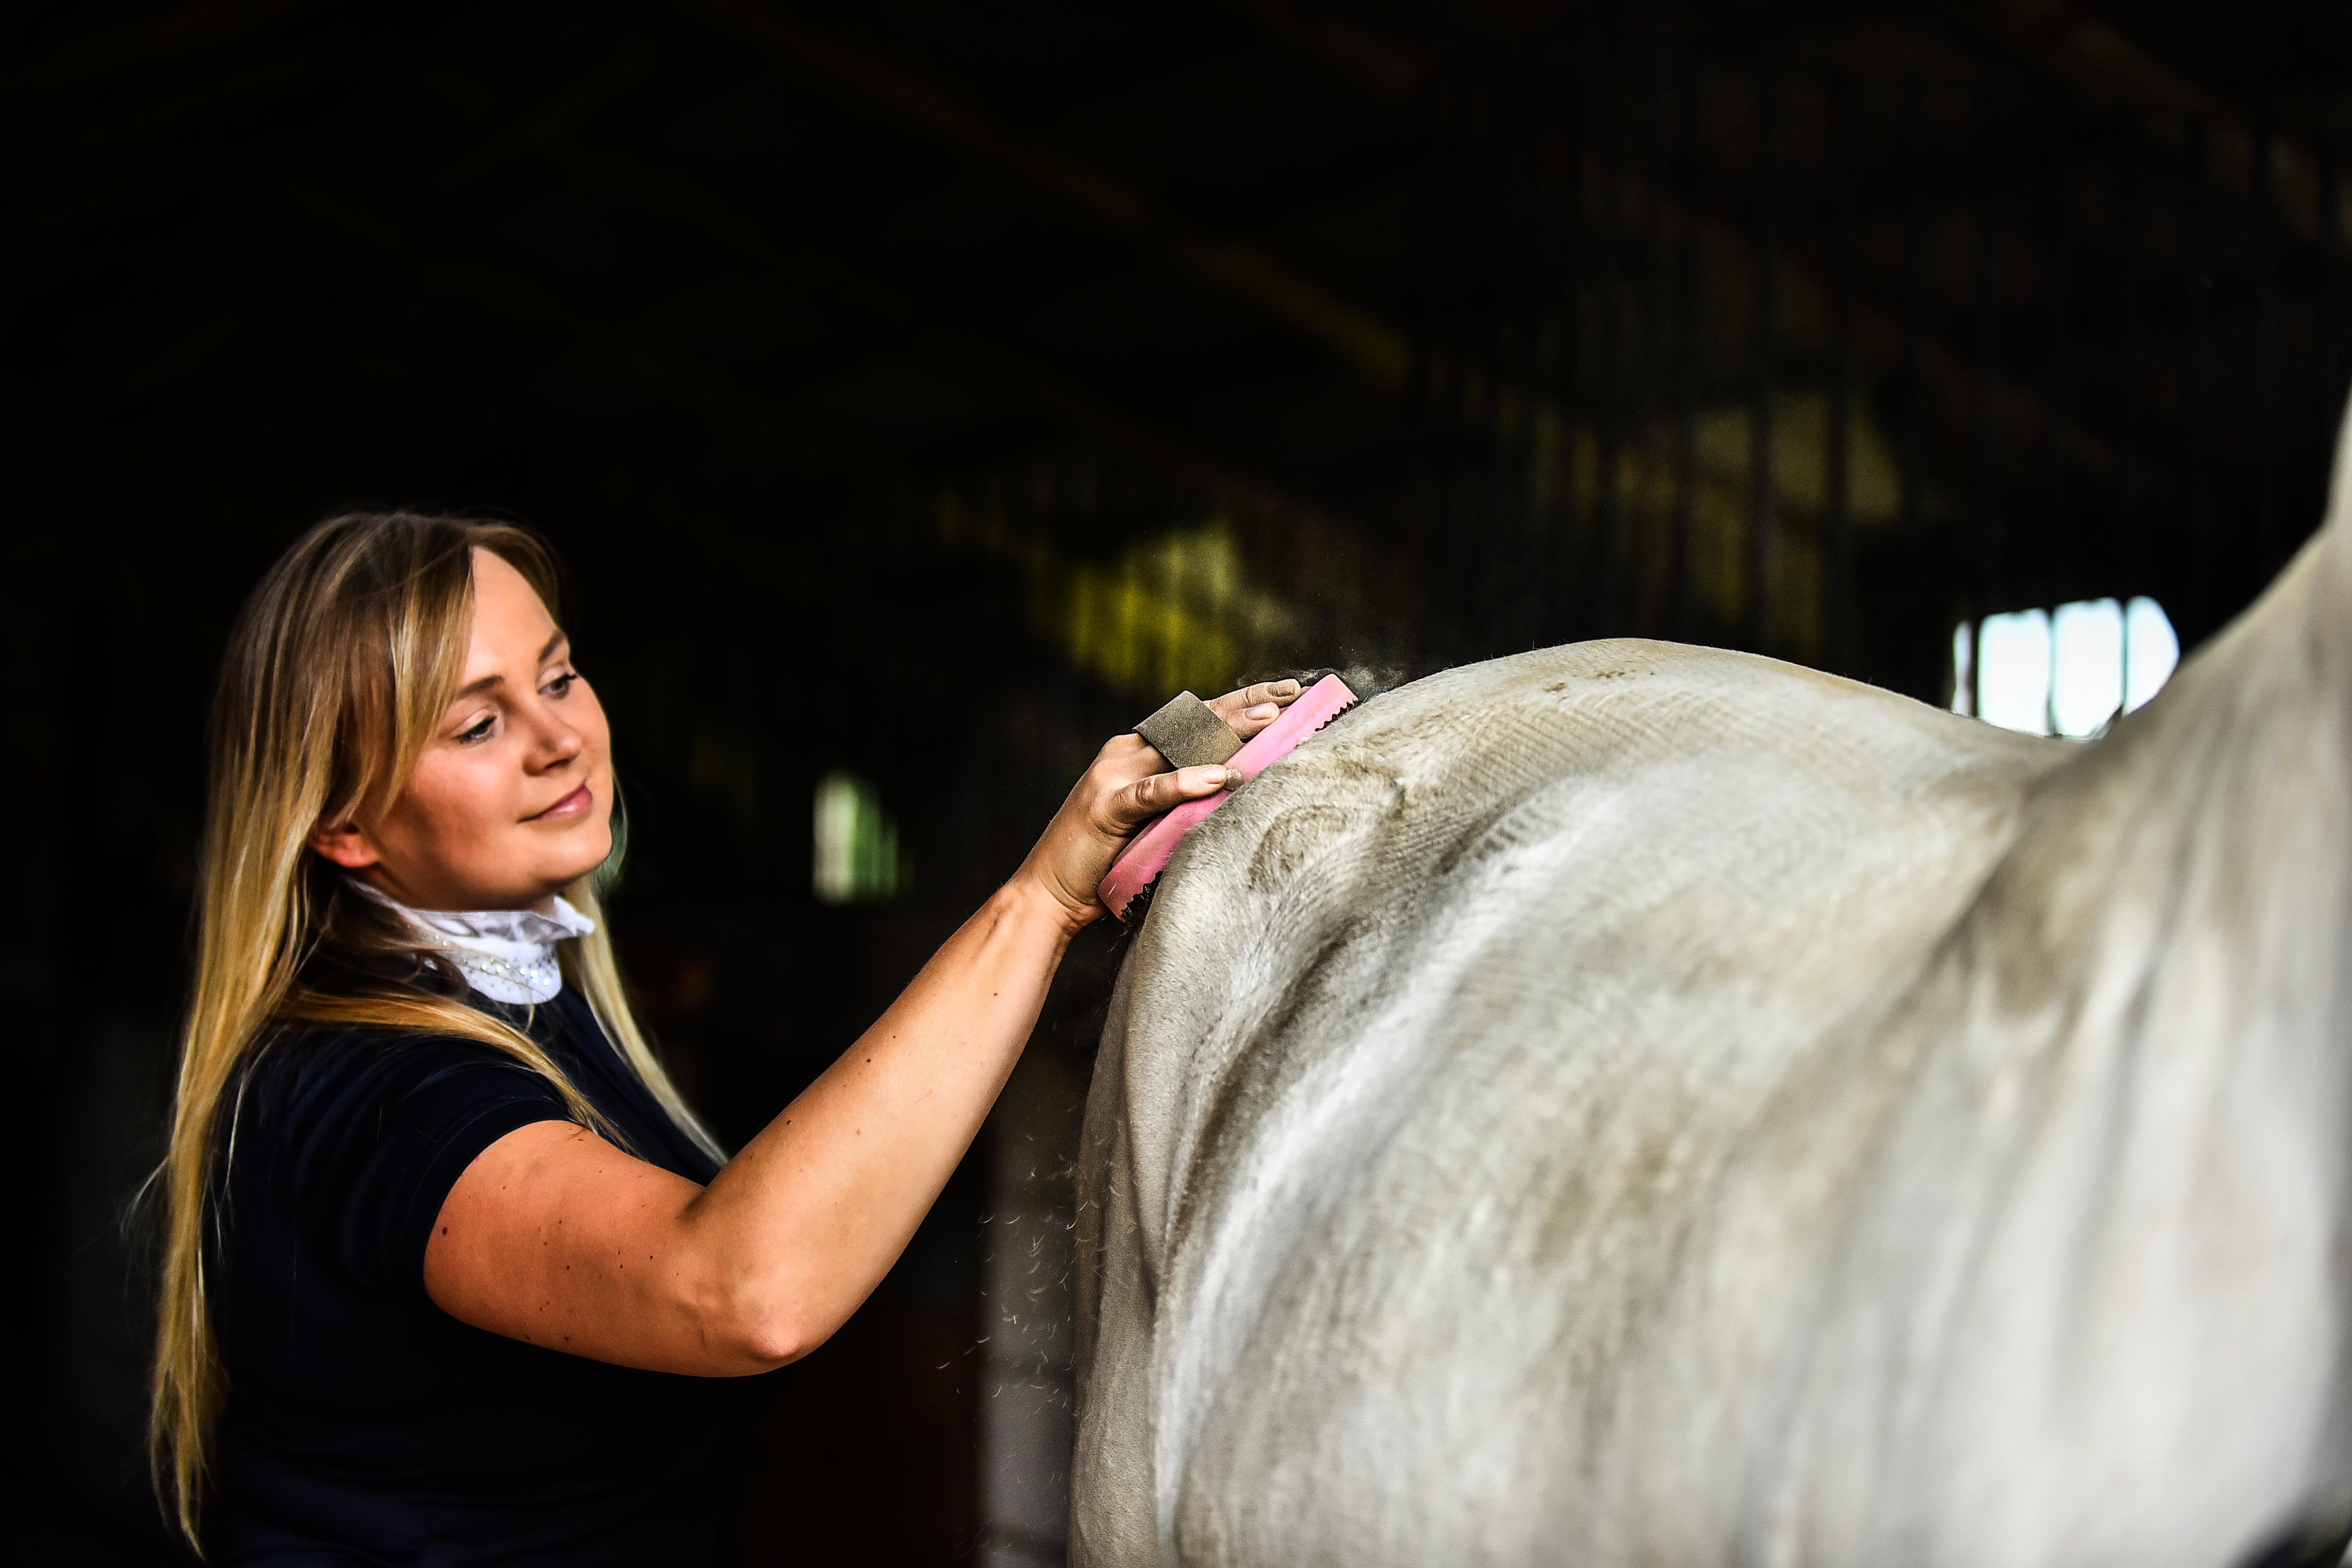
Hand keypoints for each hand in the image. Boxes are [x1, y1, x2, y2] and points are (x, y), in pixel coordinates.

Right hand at [1014, 679, 1304, 931]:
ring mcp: (1113, 776)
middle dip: (1245, 705)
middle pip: (1194, 721)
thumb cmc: (1108, 861)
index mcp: (1136, 751)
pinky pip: (1152, 791)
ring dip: (1227, 730)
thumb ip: (1185, 798)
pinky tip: (1220, 777)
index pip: (1197, 718)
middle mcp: (1125, 752)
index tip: (1287, 693)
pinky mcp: (1106, 807)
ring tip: (1269, 720)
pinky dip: (1186, 782)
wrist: (1049, 892)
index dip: (1241, 702)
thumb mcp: (1155, 820)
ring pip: (1179, 744)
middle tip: (1291, 695)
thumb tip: (1242, 788)